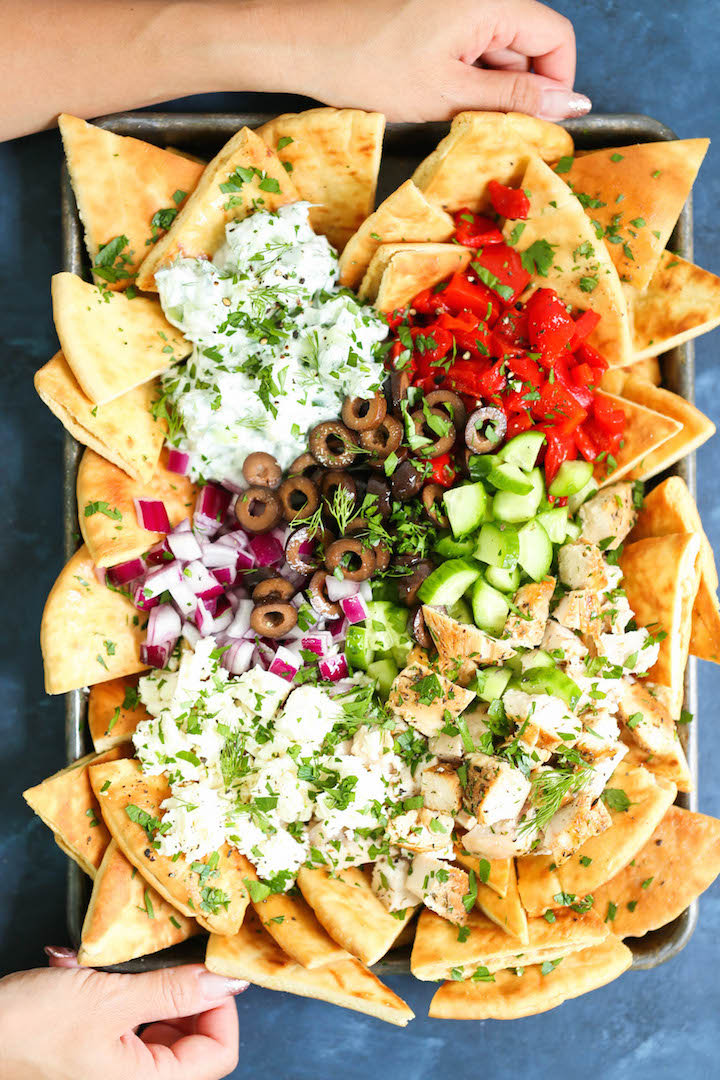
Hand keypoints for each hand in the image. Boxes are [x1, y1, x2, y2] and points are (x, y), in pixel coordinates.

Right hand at [0, 949, 247, 1079]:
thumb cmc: (28, 1028)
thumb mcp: (109, 1000)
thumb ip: (174, 990)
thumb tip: (229, 981)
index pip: (218, 1052)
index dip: (219, 1006)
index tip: (202, 968)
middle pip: (192, 1040)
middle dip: (175, 992)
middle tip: (153, 960)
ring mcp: (113, 1073)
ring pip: (158, 1025)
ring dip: (140, 988)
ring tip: (105, 968)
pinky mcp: (93, 1056)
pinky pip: (125, 1023)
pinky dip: (113, 994)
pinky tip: (79, 972)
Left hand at [288, 0, 588, 121]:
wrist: (302, 42)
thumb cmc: (365, 64)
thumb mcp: (448, 94)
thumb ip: (515, 99)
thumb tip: (571, 105)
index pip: (555, 38)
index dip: (557, 84)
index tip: (542, 124)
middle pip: (528, 42)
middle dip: (520, 90)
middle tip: (494, 131)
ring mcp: (455, 1)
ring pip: (497, 47)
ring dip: (489, 87)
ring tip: (453, 112)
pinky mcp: (434, 11)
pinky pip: (469, 43)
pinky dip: (465, 74)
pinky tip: (438, 97)